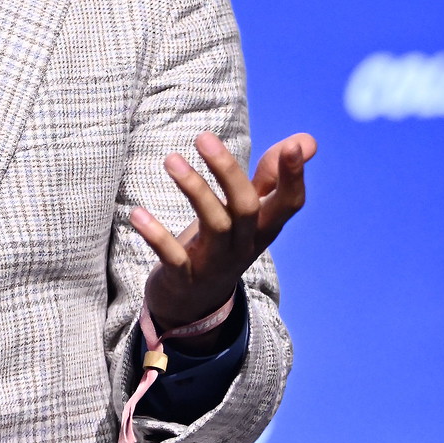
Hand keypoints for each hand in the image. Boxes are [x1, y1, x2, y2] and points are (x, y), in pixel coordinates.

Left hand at [129, 131, 317, 351]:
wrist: (194, 305)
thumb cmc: (223, 244)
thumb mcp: (249, 213)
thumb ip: (271, 175)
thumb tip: (306, 140)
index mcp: (263, 228)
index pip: (289, 203)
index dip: (294, 177)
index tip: (293, 146)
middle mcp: (244, 245)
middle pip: (247, 207)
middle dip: (228, 171)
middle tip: (203, 137)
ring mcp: (215, 263)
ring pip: (214, 225)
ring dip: (193, 189)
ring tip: (171, 160)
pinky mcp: (185, 278)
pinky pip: (174, 257)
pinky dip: (156, 235)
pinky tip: (137, 213)